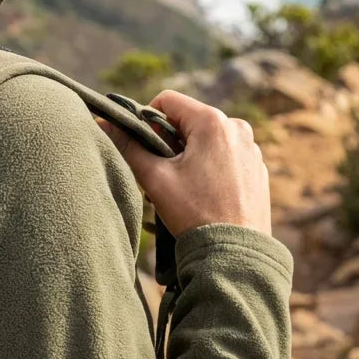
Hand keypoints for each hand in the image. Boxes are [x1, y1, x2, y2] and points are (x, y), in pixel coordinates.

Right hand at [97, 89, 271, 237]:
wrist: (236, 258)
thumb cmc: (195, 214)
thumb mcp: (155, 177)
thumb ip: (127, 145)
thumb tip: (101, 122)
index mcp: (213, 122)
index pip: (168, 101)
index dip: (148, 119)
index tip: (144, 146)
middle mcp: (237, 128)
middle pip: (188, 119)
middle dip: (169, 139)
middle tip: (162, 170)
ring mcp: (251, 149)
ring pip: (206, 137)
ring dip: (189, 152)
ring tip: (184, 183)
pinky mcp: (257, 168)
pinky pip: (225, 153)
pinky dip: (210, 164)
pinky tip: (204, 191)